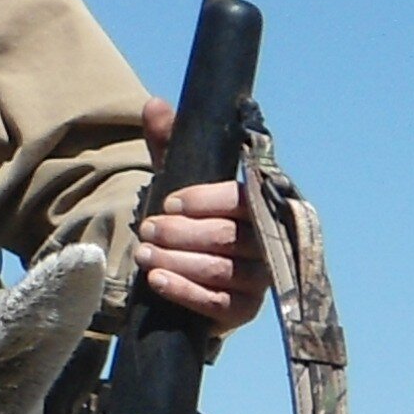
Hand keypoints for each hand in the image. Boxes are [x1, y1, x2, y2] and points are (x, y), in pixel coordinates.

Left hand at [132, 98, 269, 332]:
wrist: (188, 271)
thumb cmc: (189, 218)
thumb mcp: (177, 179)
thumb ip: (169, 144)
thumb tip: (155, 104)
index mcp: (261, 205)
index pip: (241, 200)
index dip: (205, 201)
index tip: (169, 201)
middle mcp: (269, 242)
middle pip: (228, 237)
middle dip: (182, 233)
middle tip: (148, 229)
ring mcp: (260, 279)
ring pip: (221, 269)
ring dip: (178, 260)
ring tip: (144, 253)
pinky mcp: (244, 309)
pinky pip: (217, 303)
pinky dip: (185, 291)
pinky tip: (158, 280)